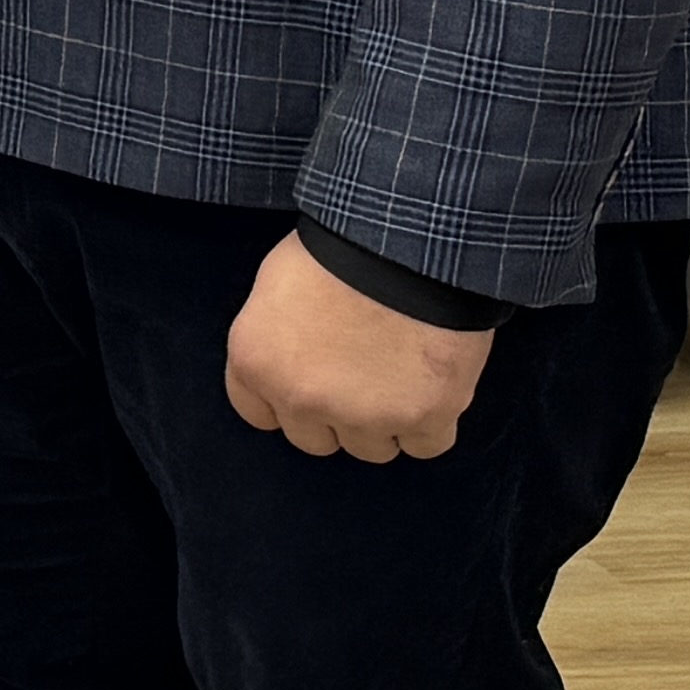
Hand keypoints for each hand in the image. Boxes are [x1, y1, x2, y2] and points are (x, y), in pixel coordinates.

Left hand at [226, 235, 494, 461]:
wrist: (409, 241)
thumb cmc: (341, 246)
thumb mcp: (279, 284)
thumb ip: (277, 338)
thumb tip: (293, 361)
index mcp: (255, 361)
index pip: (258, 413)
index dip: (286, 400)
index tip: (309, 383)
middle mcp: (300, 398)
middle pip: (314, 439)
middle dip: (336, 414)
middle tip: (361, 375)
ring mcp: (361, 414)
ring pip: (370, 448)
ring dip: (385, 422)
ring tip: (402, 374)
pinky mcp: (422, 418)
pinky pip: (425, 446)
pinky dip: (432, 423)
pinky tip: (434, 386)